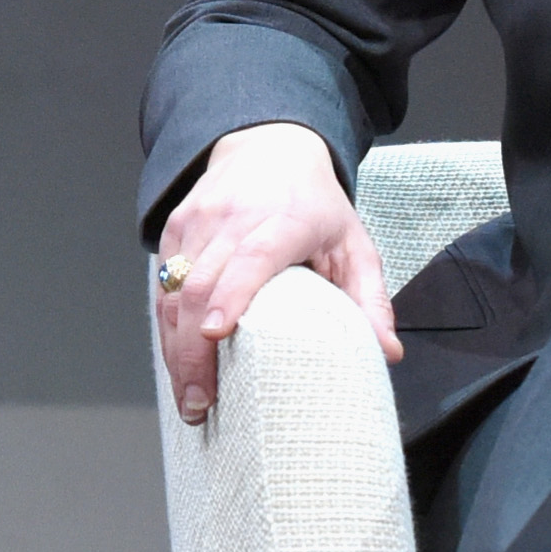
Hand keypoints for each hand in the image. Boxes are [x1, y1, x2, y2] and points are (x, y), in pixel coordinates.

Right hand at [155, 121, 397, 427]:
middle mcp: (234, 217)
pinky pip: (163, 287)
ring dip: (175, 350)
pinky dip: (168, 330)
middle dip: (193, 351)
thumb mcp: (354, 244)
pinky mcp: (174, 230)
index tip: (217, 335)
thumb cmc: (314, 204)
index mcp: (285, 218)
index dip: (231, 296)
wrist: (268, 147)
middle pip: (201, 285)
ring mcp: (198, 223)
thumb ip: (370, 299)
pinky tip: (179, 366)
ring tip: (189, 399)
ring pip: (174, 292)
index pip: (252, 256)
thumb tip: (387, 352)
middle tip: (201, 404)